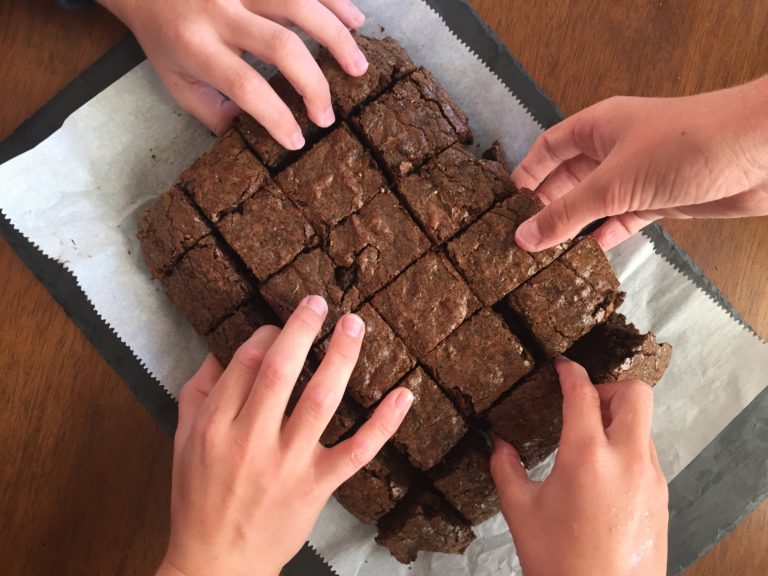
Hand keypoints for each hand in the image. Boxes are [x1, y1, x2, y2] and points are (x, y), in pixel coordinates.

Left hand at [98, 0, 368, 143]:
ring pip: (298, 5)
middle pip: (282, 47)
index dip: (276, 116)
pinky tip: (354, 21)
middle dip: (313, 84)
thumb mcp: (177, 82)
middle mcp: (220, 11)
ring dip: (335, 37)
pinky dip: (334, 1)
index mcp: (197, 46)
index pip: (245, 86)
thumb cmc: (165, 38)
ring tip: (358, 68)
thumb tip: (257, 137)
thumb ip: (214, 112)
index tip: (296, 140)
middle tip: (328, 115)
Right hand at [156, 295, 413, 575]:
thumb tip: (220, 352)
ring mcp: (288, 463)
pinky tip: (404, 394)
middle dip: (302, 330)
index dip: (266, 335)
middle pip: (280, 372)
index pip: (244, 363)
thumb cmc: (199, 498)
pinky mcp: (318, 485)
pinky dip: (384, 423)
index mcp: (216, 425)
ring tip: (354, 326)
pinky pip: (357, 450)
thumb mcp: (184, 441)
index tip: (279, 327)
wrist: (217, 562)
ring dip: (340, 359)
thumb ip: (199, 392)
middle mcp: (252, 439)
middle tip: (319, 302)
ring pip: (320, 401)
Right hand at [491, 358, 667, 575]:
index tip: (562, 366)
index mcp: (586, 455)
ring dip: (619, 420)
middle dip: (608, 388)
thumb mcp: (520, 511)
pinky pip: (648, 454)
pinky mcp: (661, 497)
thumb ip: (505, 468)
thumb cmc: (559, 562)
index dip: (570, 372)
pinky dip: (628, 448)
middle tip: (583, 405)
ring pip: (644, 424)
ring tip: (590, 441)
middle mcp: (627, 459)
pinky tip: (604, 474)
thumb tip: (498, 444)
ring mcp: (651, 478)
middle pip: (635, 393)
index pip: (583, 393)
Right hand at [512, 76, 767, 250]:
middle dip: (546, 205)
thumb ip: (567, 212)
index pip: (548, 149)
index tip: (504, 206)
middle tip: (519, 238)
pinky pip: (623, 219)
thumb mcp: (613, 181)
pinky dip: (606, 235)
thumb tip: (524, 236)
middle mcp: (614, 148)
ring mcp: (638, 175)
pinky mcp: (660, 199)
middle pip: (568, 178)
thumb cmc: (686, 145)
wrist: (760, 152)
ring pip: (595, 202)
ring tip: (545, 253)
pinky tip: (588, 253)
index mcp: (597, 127)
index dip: (525, 174)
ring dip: (574, 225)